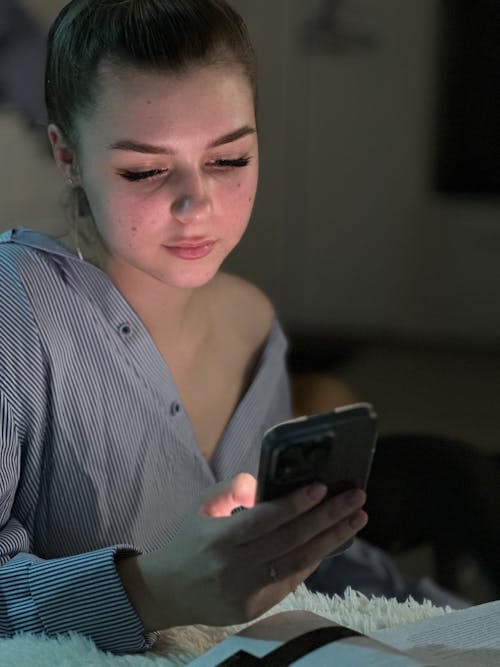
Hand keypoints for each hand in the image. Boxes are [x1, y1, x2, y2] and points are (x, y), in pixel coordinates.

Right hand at [117, 474, 366, 630]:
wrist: (166, 592)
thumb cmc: (188, 542)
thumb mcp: (202, 508)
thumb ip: (231, 490)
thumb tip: (263, 482)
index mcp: (219, 539)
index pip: (264, 520)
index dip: (295, 504)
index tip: (322, 487)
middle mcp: (234, 567)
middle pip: (290, 540)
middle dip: (328, 517)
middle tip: (356, 498)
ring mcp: (246, 592)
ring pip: (298, 562)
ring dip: (332, 539)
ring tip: (356, 518)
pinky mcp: (254, 608)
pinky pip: (291, 580)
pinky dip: (314, 558)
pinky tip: (332, 541)